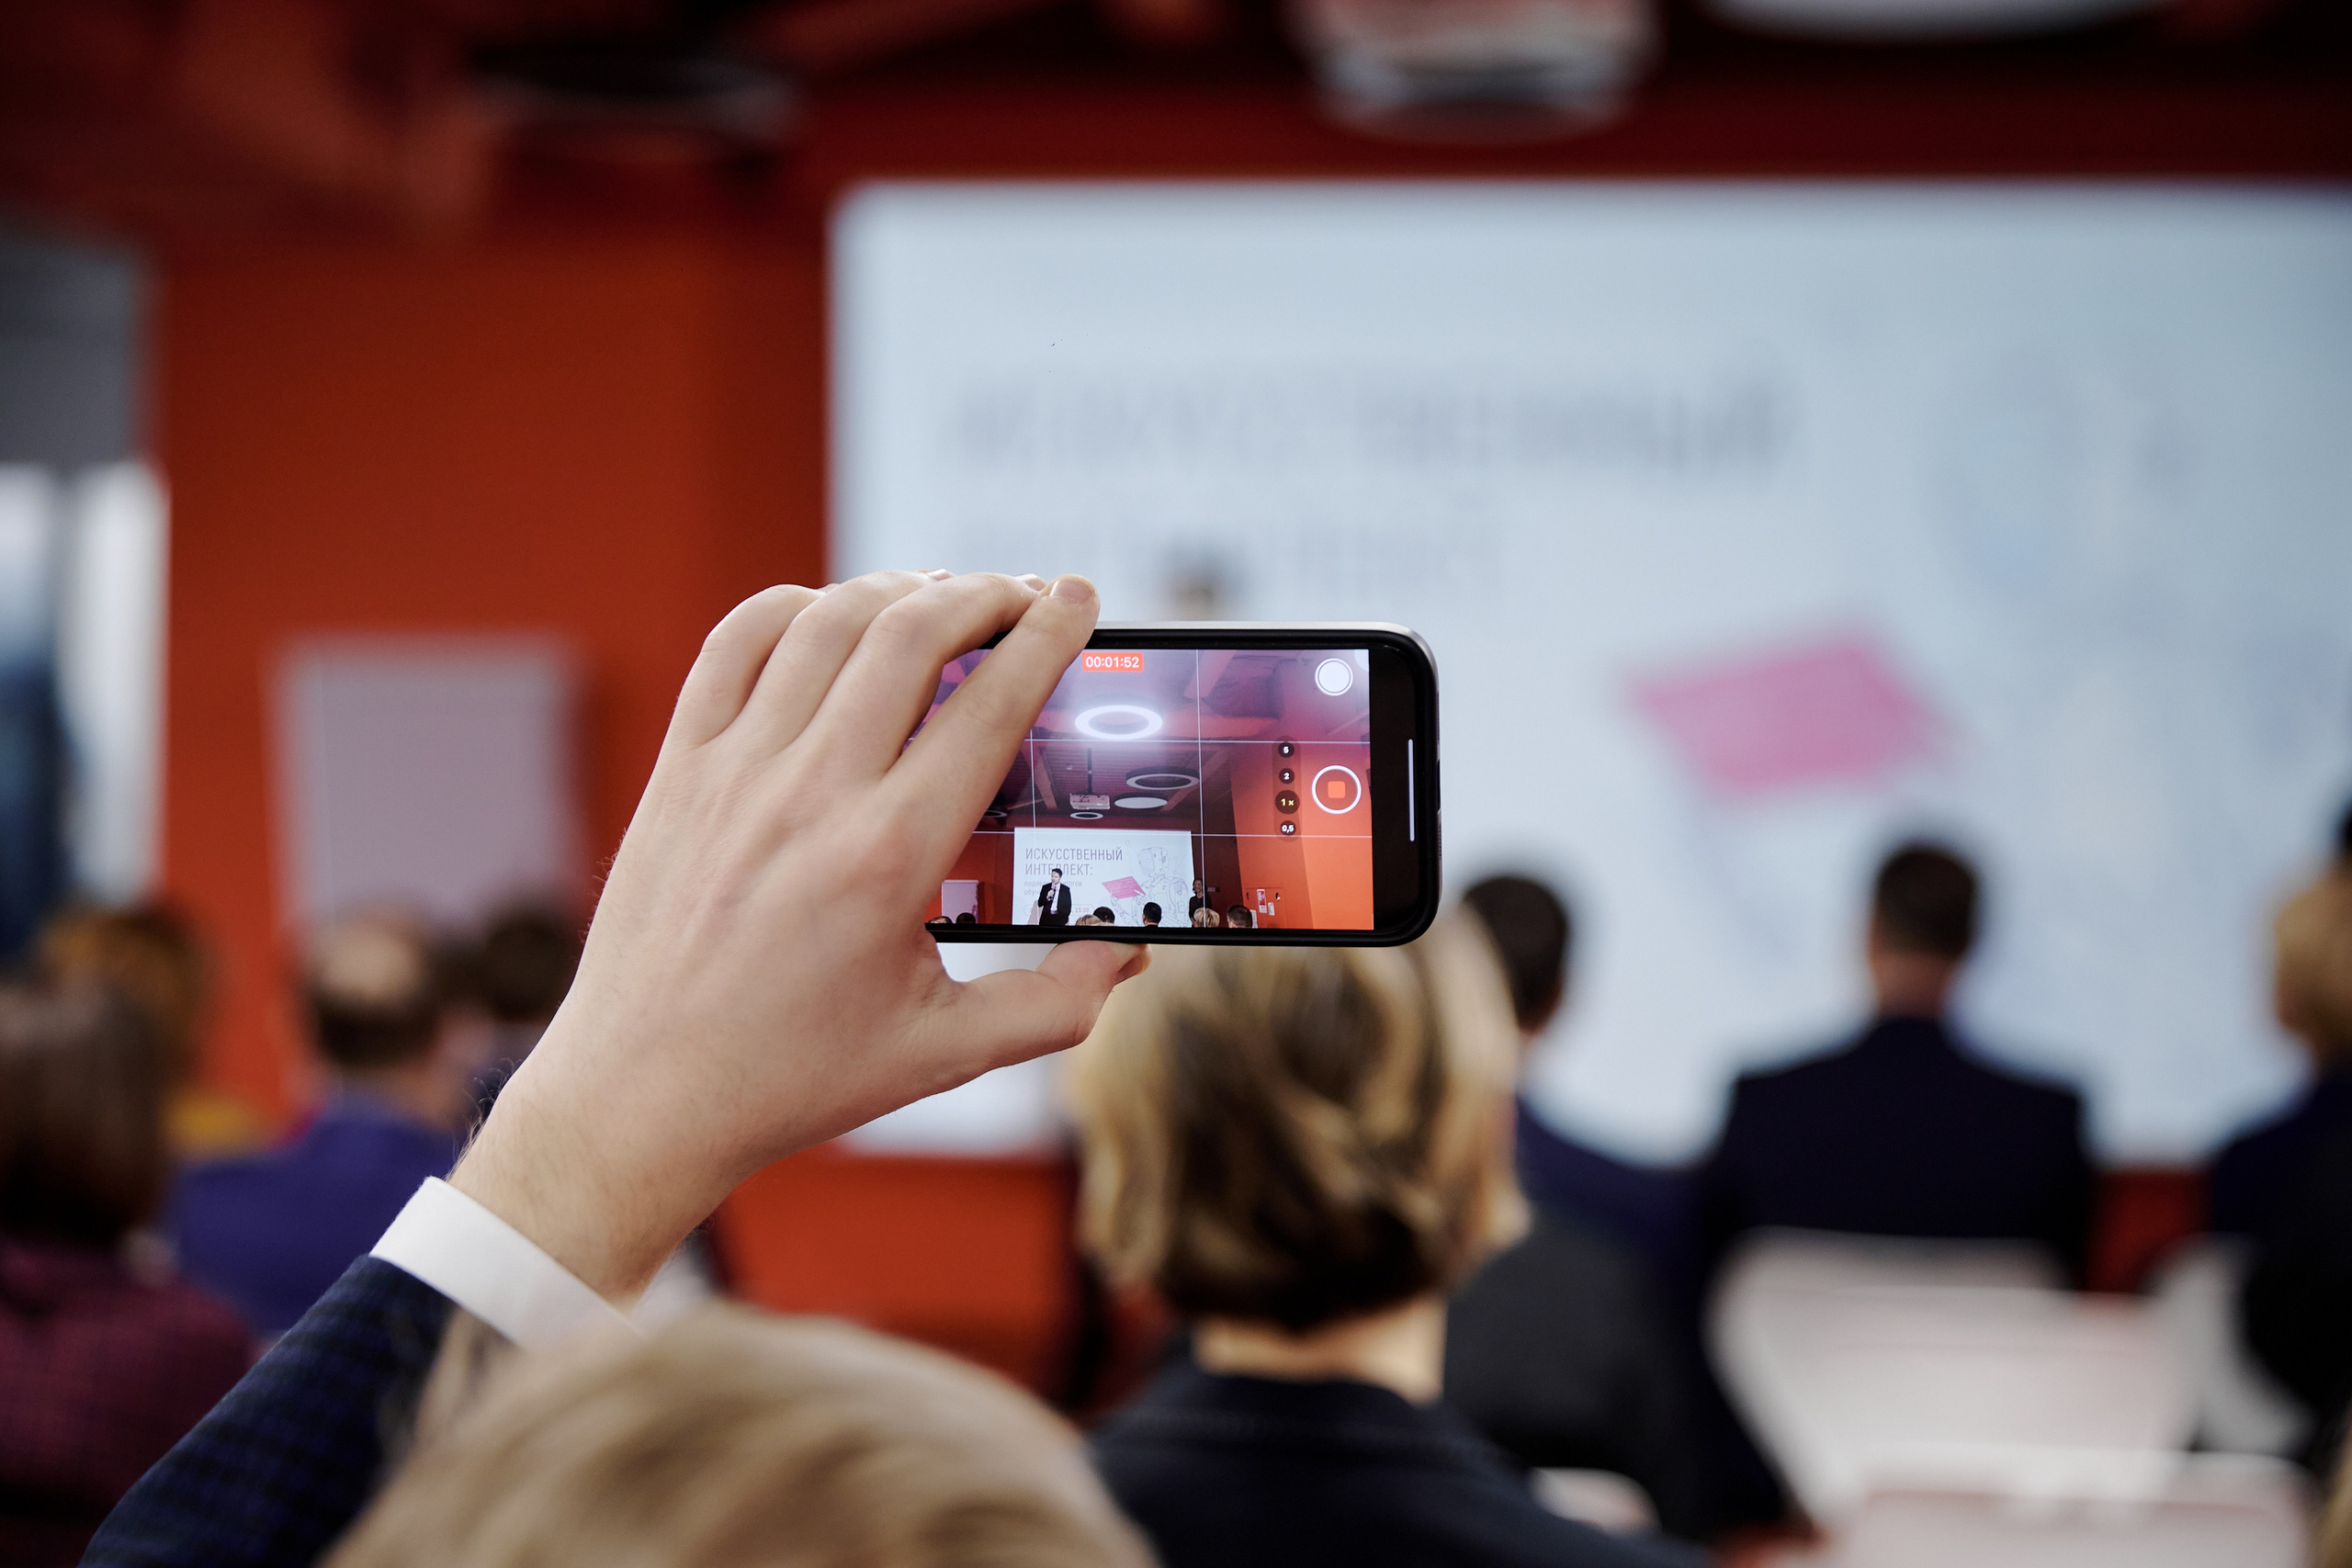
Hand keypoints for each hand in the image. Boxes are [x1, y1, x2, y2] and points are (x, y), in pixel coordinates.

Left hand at [453, 571, 1146, 1297]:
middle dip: (986, 593)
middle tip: (1023, 594)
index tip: (1079, 600)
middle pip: (913, 633)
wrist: (640, 1098)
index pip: (991, 704)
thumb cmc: (791, 1079)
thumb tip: (1129, 953)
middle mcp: (810, 795)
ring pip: (828, 622)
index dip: (1049, 635)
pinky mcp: (679, 771)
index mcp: (889, 856)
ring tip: (942, 596)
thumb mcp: (943, 1053)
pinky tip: (831, 616)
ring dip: (898, 589)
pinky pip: (734, 646)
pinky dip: (791, 607)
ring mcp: (734, 773)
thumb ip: (1055, 1005)